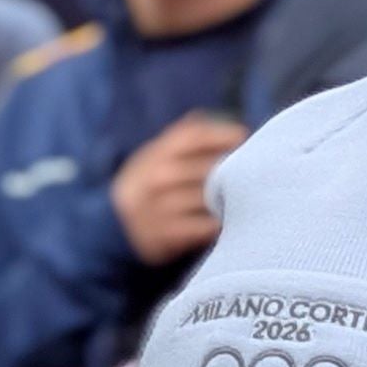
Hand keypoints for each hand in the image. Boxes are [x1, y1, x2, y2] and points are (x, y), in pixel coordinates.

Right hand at [110, 114, 241, 266]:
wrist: (115, 226)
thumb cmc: (152, 185)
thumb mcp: (157, 156)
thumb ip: (186, 138)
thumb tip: (234, 129)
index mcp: (153, 155)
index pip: (192, 137)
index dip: (220, 134)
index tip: (243, 135)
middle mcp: (154, 179)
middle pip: (205, 167)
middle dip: (230, 166)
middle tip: (251, 167)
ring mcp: (156, 209)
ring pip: (206, 198)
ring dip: (226, 195)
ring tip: (245, 193)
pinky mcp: (162, 236)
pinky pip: (202, 227)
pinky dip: (216, 223)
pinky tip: (224, 219)